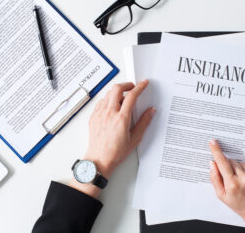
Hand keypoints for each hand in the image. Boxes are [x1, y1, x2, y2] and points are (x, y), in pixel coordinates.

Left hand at [69, 80, 154, 196]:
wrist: (99, 159)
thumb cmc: (116, 152)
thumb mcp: (135, 138)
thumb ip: (144, 122)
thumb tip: (151, 111)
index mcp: (121, 119)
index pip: (132, 96)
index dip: (140, 87)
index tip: (144, 84)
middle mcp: (109, 113)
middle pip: (117, 89)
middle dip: (127, 84)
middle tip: (133, 87)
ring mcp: (99, 114)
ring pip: (108, 94)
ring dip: (117, 92)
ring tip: (123, 98)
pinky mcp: (93, 117)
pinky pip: (100, 102)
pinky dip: (108, 99)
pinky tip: (112, 106)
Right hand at [209, 140, 244, 226]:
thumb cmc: (239, 205)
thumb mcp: (221, 195)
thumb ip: (215, 178)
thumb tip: (212, 164)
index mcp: (232, 184)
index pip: (222, 162)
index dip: (216, 151)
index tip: (213, 143)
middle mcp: (244, 178)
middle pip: (230, 161)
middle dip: (227, 166)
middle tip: (230, 177)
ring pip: (240, 162)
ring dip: (238, 168)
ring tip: (240, 180)